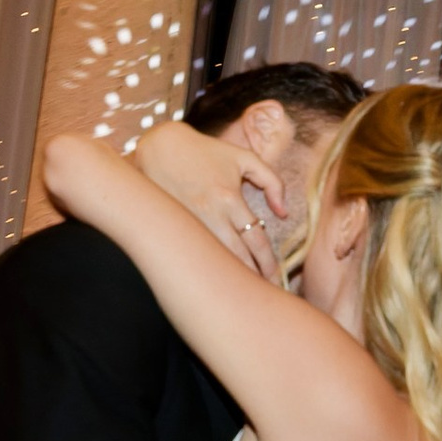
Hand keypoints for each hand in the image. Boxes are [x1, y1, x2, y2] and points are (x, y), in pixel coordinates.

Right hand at [132, 119, 286, 281]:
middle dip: (254, 277)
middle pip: (238, 256)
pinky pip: (196, 253)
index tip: (276, 277)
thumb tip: (283, 212)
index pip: (256, 240)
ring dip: (232, 277)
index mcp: (230, 198)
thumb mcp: (243, 157)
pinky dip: (209, 267)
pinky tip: (217, 280)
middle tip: (266, 293)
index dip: (268, 262)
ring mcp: (190, 223)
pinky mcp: (174, 226)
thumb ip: (272, 181)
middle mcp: (211, 214)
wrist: (159, 147)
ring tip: (245, 293)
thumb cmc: (204, 152)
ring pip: (216, 259)